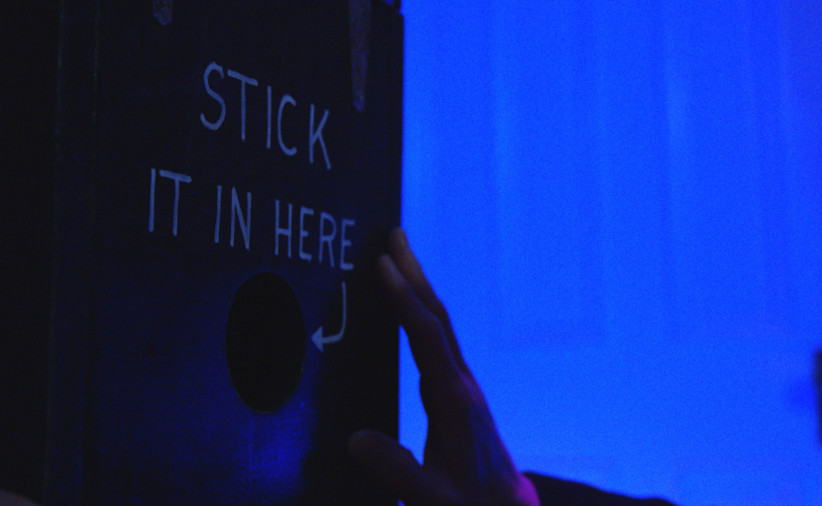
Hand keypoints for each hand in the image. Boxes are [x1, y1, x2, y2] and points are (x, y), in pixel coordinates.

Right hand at [349, 229, 539, 505]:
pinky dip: (421, 314)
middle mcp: (462, 387)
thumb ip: (396, 472)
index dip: (403, 298)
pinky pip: (439, 343)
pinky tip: (410, 309)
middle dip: (415, 273)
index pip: (426, 337)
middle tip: (394, 234)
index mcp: (453, 403)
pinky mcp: (461, 396)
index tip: (382, 263)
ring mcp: (464, 389)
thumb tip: (356, 440)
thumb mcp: (431, 501)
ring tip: (398, 256)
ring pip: (441, 327)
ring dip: (419, 288)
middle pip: (438, 318)